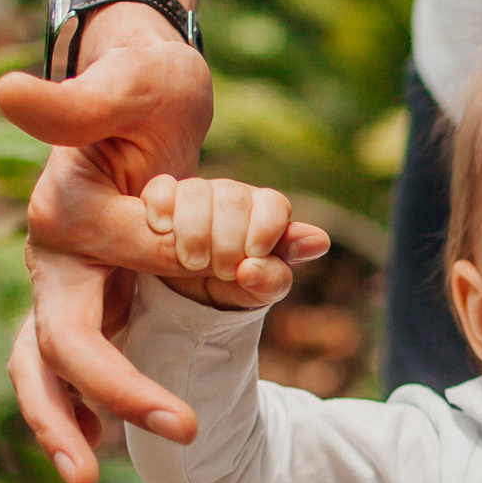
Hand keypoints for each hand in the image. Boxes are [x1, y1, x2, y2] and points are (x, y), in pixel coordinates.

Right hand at [0, 12, 321, 482]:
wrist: (139, 70)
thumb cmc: (139, 78)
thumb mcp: (124, 86)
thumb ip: (73, 105)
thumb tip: (4, 93)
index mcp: (56, 228)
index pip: (80, 330)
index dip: (127, 382)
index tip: (186, 422)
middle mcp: (51, 260)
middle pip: (50, 359)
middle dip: (89, 418)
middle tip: (163, 454)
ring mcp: (64, 274)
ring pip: (43, 364)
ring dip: (61, 422)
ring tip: (79, 479)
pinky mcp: (89, 278)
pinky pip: (74, 350)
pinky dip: (84, 395)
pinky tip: (101, 439)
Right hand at [141, 174, 330, 309]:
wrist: (195, 294)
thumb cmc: (239, 286)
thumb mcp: (260, 289)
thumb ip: (280, 273)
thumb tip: (319, 242)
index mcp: (265, 212)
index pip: (273, 204)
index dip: (265, 228)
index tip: (252, 255)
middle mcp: (233, 197)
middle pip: (234, 199)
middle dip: (227, 239)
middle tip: (220, 269)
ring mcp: (198, 193)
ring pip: (197, 191)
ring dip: (194, 230)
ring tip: (193, 261)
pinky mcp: (164, 198)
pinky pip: (162, 188)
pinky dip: (161, 207)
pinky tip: (162, 229)